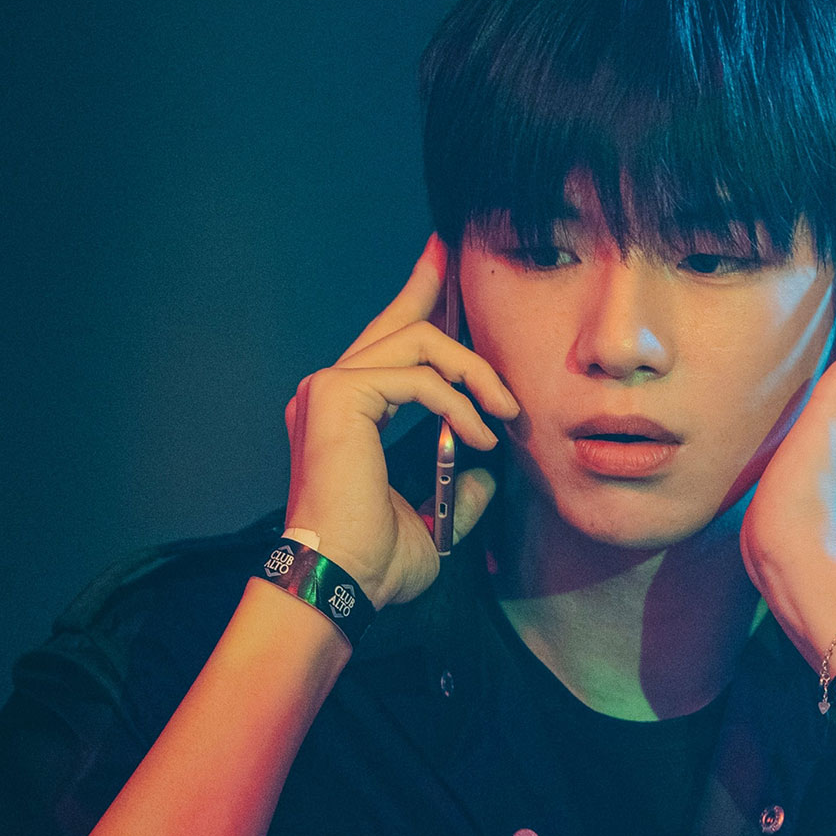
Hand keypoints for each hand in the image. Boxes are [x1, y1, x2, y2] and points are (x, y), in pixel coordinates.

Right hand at [282, 233, 519, 608]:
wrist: (339, 582)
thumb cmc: (374, 561)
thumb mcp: (433, 518)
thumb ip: (458, 483)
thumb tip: (488, 467)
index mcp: (342, 413)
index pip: (387, 345)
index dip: (418, 302)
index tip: (443, 268)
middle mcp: (329, 390)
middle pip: (396, 322)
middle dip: (434, 284)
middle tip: (459, 253)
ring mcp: (329, 387)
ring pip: (420, 343)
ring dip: (476, 374)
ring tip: (506, 413)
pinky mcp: (338, 395)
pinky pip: (420, 378)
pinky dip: (461, 404)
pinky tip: (482, 436)